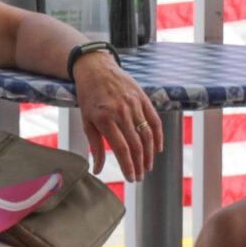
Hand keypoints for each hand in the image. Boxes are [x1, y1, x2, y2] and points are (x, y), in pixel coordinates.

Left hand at [72, 53, 162, 181]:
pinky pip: (154, 120)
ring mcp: (134, 104)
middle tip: (139, 177)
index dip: (128, 166)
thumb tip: (97, 169)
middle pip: (136, 145)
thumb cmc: (89, 96)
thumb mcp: (86, 120)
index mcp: (105, 118)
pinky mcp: (143, 97)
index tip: (131, 178)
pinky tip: (157, 149)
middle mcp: (121, 111)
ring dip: (149, 154)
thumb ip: (95, 145)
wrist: (96, 68)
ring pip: (146, 134)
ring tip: (147, 167)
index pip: (121, 149)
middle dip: (139, 165)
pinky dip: (158, 136)